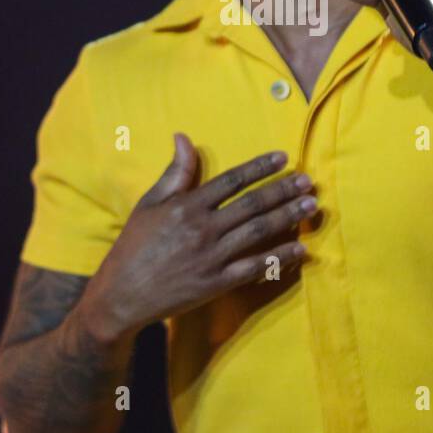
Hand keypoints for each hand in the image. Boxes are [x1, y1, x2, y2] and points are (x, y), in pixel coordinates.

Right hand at [81, 134, 314, 340]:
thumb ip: (174, 173)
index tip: (283, 157)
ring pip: (258, 232)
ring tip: (311, 205)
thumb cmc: (134, 246)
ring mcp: (212, 257)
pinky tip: (301, 249)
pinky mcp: (217, 283)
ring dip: (288, 217)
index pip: (231, 181)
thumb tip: (183, 137)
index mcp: (186, 206)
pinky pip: (255, 267)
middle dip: (283, 190)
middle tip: (309, 181)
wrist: (121, 294)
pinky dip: (279, 257)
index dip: (259, 167)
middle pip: (251, 205)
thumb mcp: (149, 204)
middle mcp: (202, 229)